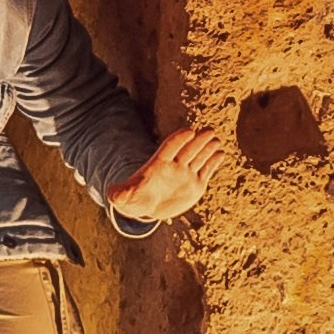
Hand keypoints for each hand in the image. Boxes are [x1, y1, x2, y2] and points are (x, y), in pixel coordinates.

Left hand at [103, 126, 223, 226]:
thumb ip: (120, 194)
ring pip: (199, 157)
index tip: (189, 131)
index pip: (169, 148)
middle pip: (188, 149)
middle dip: (199, 140)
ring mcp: (186, 173)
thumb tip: (111, 195)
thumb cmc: (135, 197)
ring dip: (208, 148)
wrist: (148, 203)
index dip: (178, 140)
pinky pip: (206, 170)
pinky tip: (221, 153)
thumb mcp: (125, 197)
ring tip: (217, 139)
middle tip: (209, 131)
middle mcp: (174, 166)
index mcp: (157, 165)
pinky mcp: (196, 183)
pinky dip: (214, 162)